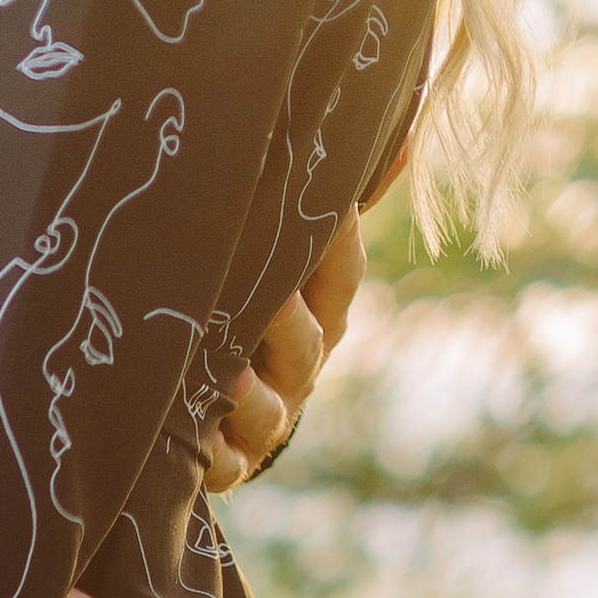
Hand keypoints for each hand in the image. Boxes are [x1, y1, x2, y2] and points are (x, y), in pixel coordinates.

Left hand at [204, 211, 366, 491]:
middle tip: (276, 296)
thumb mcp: (292, 262)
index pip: (340, 278)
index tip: (330, 206)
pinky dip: (216, 454)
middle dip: (292, 322)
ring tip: (233, 376)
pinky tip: (200, 444)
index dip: (338, 244)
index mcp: (322, 317)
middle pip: (307, 345)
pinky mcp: (229, 461)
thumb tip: (398, 133)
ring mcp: (268, 419)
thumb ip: (330, 206)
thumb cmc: (258, 319)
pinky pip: (226, 463)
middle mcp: (301, 369)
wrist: (228, 416)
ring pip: (268, 408)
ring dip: (252, 393)